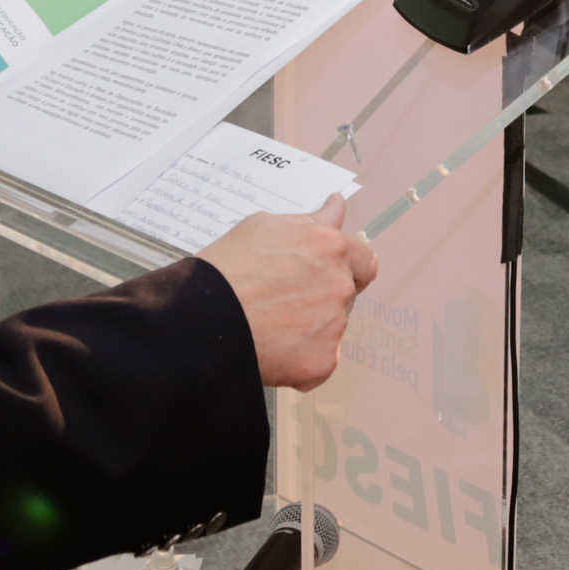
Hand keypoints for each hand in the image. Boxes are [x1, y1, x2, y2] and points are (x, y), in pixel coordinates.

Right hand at [195, 195, 378, 391]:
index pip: (365, 262)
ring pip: (331, 329)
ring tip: (270, 326)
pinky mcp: (323, 361)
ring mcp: (334, 326)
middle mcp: (340, 285)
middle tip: (283, 302)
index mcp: (331, 249)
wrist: (203, 318)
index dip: (347, 269)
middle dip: (323, 298)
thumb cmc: (227, 268)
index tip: (328, 276)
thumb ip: (312, 221)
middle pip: (346, 296)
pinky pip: (320, 362)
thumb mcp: (265, 227)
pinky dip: (301, 361)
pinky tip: (272, 350)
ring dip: (310, 329)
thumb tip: (336, 206)